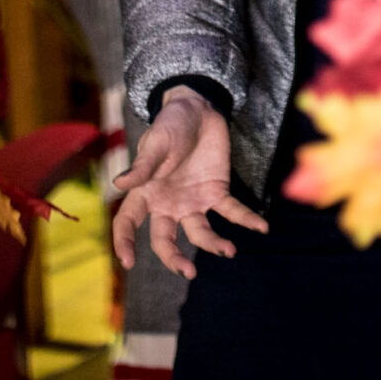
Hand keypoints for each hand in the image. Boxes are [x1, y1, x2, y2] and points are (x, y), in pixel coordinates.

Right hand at [109, 86, 265, 278]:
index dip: (125, 242)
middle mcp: (168, 204)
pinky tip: (261, 227)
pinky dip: (247, 219)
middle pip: (165, 239)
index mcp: (146, 193)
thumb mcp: (156, 142)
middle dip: (174, 258)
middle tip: (189, 272)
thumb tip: (119, 184)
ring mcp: (194, 201)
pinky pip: (232, 210)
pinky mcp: (218, 192)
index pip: (128, 223)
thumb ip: (143, 165)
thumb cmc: (170, 125)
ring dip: (214, 244)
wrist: (199, 109)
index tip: (128, 263)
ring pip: (200, 232)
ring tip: (229, 250)